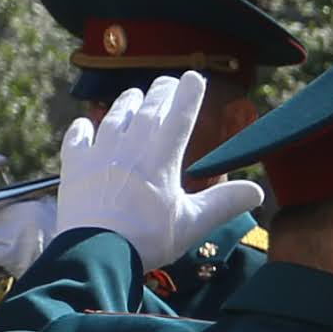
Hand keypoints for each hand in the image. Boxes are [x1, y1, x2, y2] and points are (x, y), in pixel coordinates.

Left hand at [50, 73, 262, 271]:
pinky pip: (77, 139)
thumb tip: (257, 191)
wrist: (95, 253)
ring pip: (114, 118)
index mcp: (161, 159)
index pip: (180, 117)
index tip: (195, 78)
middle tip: (168, 82)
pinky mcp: (74, 168)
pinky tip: (84, 125)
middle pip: (148, 111)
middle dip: (160, 92)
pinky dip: (82, 129)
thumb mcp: (192, 224)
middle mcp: (130, 148)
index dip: (188, 95)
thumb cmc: (148, 240)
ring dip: (126, 104)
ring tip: (133, 95)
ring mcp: (99, 155)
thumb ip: (224, 203)